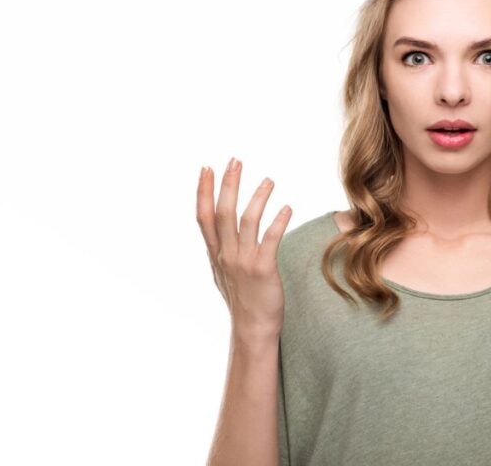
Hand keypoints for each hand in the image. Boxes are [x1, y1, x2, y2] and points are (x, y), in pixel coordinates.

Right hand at [196, 157, 291, 341]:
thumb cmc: (243, 301)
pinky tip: (287, 208)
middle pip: (223, 213)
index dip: (203, 192)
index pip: (204, 217)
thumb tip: (220, 236)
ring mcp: (243, 263)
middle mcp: (226, 256)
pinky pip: (270, 240)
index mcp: (216, 254)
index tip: (206, 168)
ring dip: (257, 198)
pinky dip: (278, 221)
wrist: (252, 329)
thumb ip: (222, 252)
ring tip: (269, 180)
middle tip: (235, 161)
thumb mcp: (224, 274)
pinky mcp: (263, 270)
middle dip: (228, 185)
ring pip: (246, 222)